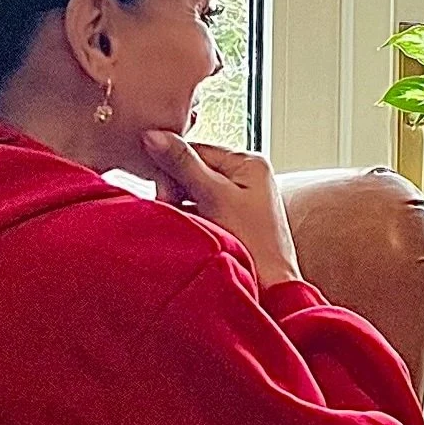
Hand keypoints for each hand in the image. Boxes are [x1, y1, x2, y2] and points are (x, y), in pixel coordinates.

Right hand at [140, 130, 302, 289]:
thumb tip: (151, 134)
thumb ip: (182, 164)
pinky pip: (199, 212)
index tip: (162, 190)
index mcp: (249, 162)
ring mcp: (239, 201)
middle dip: (176, 190)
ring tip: (185, 225)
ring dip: (180, 207)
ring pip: (192, 194)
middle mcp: (246, 177)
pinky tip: (188, 232)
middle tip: (171, 209)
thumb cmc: (252, 243)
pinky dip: (189, 221)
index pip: (195, 149)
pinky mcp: (231, 223)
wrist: (271, 290)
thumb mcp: (214, 197)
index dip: (172, 167)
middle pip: (192, 171)